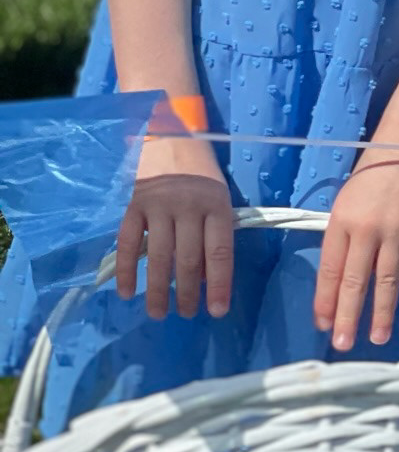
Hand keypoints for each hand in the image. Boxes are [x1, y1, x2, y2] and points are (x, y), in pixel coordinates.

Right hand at [117, 132, 233, 320]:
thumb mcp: (217, 199)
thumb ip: (213, 235)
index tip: (216, 312)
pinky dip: (127, 270)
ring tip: (158, 313)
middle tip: (184, 314)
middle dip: (186, 293)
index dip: (219, 284)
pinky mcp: (134, 204)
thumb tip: (204, 281)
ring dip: (157, 290)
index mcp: (216, 204)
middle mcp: (188, 205)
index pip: (219, 252)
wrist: (170, 137)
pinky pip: (129, 243)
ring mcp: (159, 204)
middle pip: (187, 259)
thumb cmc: (200, 174)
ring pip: (159, 256)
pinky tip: (127, 293)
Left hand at [314, 150, 398, 351]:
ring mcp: (398, 231)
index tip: (323, 325)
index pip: (330, 270)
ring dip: (383, 313)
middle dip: (348, 316)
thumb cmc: (371, 175)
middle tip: (343, 344)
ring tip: (378, 338)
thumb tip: (338, 280)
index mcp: (342, 222)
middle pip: (356, 281)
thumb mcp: (345, 203)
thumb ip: (342, 239)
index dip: (325, 301)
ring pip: (388, 280)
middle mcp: (367, 230)